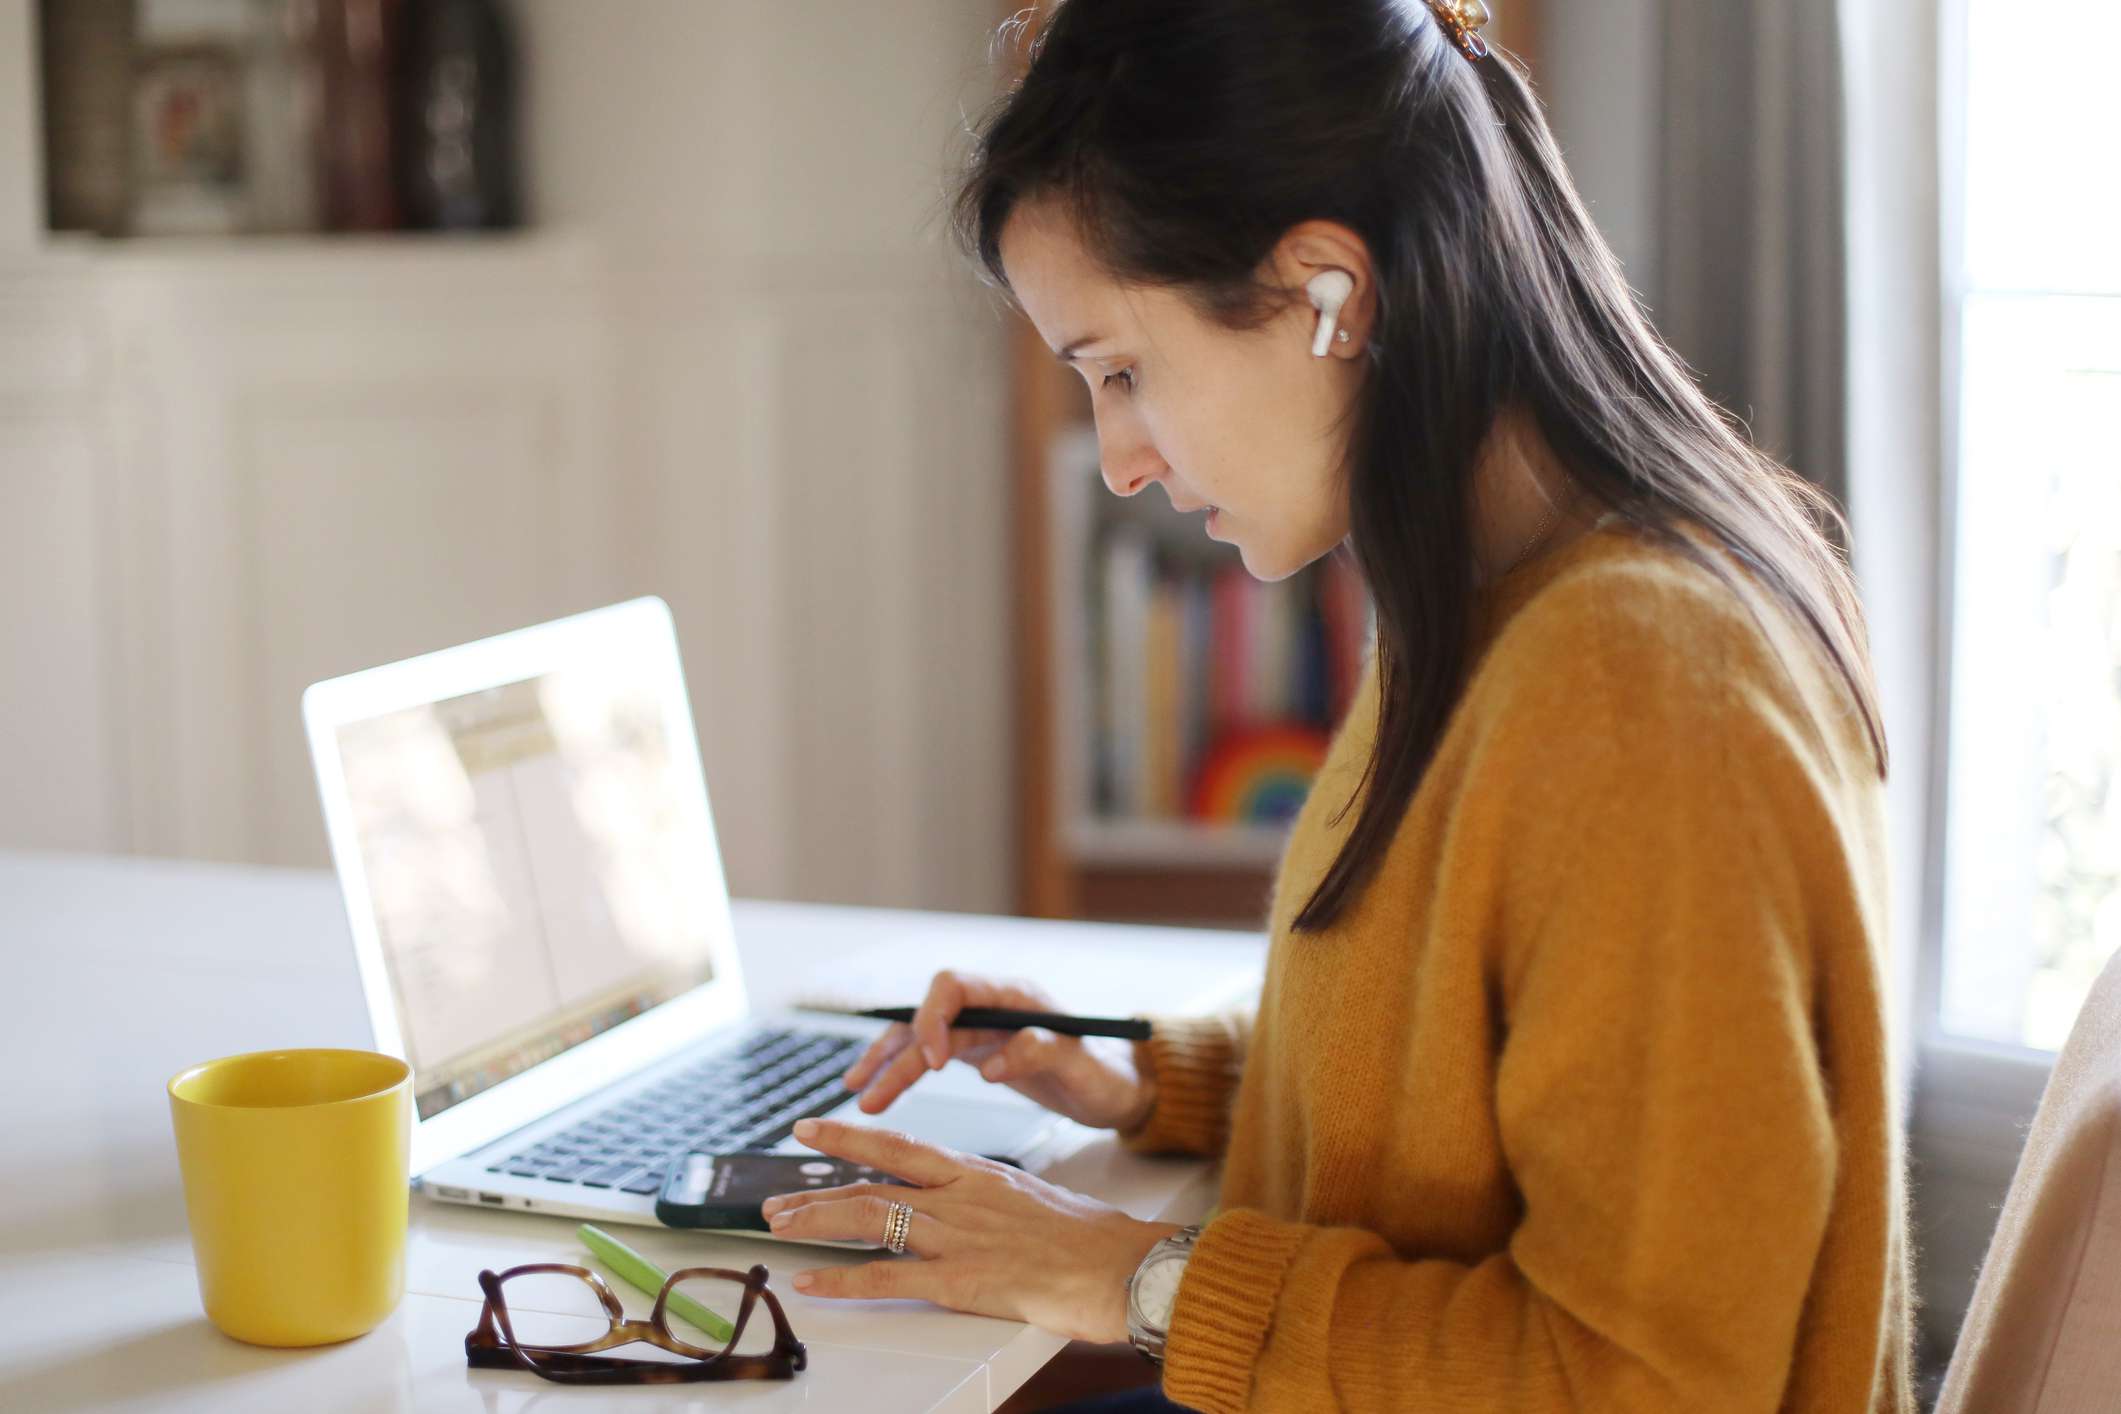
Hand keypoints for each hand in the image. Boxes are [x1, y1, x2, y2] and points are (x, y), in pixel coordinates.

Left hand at [762, 1119, 1178, 1341]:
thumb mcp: (1032, 1198)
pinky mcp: (963, 1280)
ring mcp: (959, 1236)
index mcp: (977, 1174)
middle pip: (873, 1182)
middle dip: (818, 1188)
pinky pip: (888, 1278)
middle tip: (775, 1197)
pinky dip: (842, 1281)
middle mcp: (960, 1196)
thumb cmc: (1089, 1238)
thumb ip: (990, 1199)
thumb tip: (968, 1205)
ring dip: (817, 1223)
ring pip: (871, 1220)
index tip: (813, 1130)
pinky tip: (812, 1284)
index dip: (851, 1138)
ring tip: (780, 1228)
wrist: (1123, 1265)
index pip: (901, 1146)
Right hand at [840, 970, 1153, 1132]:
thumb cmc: (1107, 1074)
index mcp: (1015, 996)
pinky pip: (927, 1056)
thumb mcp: (1083, 1067)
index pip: (954, 986)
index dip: (933, 1019)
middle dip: (895, 1051)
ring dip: (887, 1063)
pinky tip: (875, 1089)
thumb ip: (1042, 1053)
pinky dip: (899, 1071)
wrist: (1119, 1089)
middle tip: (870, 1093)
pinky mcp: (975, 1051)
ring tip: (858, 1094)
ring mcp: (980, 1028)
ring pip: (920, 1038)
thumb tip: (992, 1063)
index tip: (932, 1063)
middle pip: (928, 1016)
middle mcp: (990, 1005)